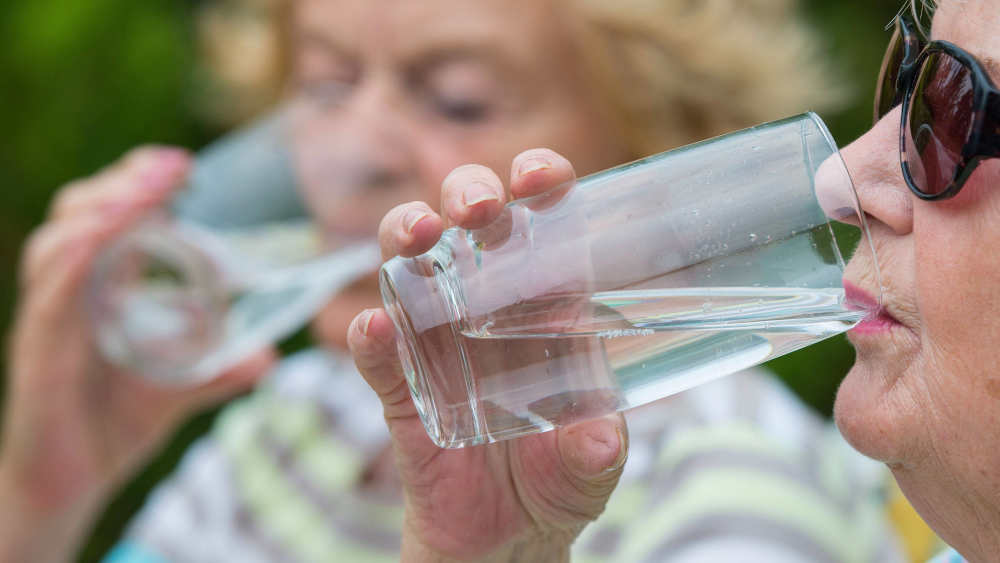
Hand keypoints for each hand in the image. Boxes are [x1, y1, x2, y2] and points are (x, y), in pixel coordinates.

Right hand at [0, 147, 274, 561]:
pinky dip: (77, 257)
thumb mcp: (176, 392)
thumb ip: (217, 372)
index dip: (139, 184)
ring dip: (105, 208)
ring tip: (150, 190)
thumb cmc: (111, 428)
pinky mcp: (40, 352)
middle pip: (80, 214)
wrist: (66, 488)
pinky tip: (107, 235)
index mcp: (97, 293)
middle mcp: (69, 296)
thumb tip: (268, 359)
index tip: (186, 168)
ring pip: (60, 243)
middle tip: (177, 168)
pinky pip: (51, 294)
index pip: (107, 218)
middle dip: (126, 182)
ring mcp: (50, 320)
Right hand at [349, 148, 627, 561]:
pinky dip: (371, 341)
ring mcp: (438, 345)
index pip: (542, 228)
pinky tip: (374, 329)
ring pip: (409, 269)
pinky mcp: (402, 392)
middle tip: (478, 207)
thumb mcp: (590, 468)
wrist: (508, 540)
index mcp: (544, 309)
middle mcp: (487, 311)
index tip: (539, 175)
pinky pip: (379, 359)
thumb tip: (598, 436)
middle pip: (468, 226)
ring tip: (416, 238)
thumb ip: (595, 450)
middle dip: (467, 195)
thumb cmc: (559, 481)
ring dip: (405, 239)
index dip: (540, 187)